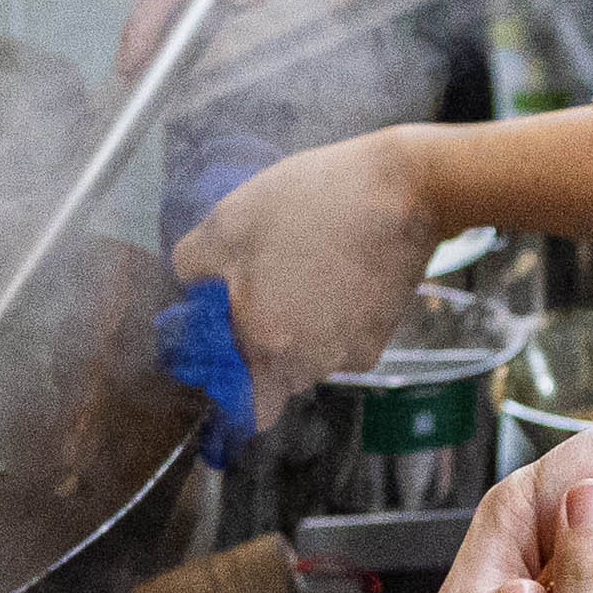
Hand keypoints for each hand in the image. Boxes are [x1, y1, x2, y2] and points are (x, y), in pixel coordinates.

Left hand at [171, 131, 442, 401]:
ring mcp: (346, 355)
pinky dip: (334, 321)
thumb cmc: (314, 200)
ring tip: (303, 272)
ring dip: (297, 330)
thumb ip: (193, 266)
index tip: (224, 345)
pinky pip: (339, 345)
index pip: (238, 402)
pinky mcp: (377, 341)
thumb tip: (189, 289)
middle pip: (270, 379)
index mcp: (263, 341)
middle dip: (260, 346)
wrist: (403, 191)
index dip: (226, 376)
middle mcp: (307, 363)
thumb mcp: (231, 220)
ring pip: (305, 361)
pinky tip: (337, 276)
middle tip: (263, 291)